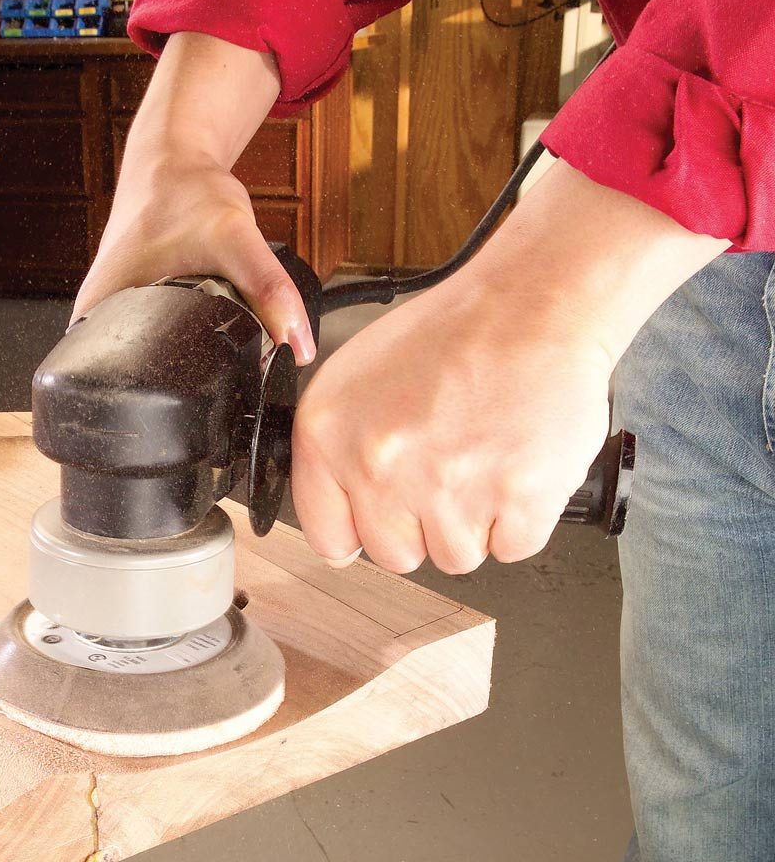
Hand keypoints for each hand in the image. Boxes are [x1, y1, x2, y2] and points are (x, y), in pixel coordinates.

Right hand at [73, 32, 315, 363]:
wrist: (173, 160)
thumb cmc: (185, 193)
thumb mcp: (232, 238)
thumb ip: (270, 289)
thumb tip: (299, 345)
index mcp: (95, 318)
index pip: (122, 384)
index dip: (169, 396)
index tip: (208, 389)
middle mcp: (93, 322)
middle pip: (139, 377)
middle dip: (185, 382)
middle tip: (220, 361)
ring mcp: (109, 315)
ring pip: (149, 360)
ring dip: (183, 364)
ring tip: (212, 350)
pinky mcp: (130, 308)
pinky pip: (157, 340)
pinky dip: (183, 342)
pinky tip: (203, 336)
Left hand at [292, 158, 727, 573]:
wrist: (532, 304)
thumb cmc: (453, 331)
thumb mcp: (356, 377)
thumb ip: (339, 448)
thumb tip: (342, 510)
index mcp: (328, 438)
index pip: (328, 536)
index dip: (360, 530)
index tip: (379, 522)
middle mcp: (380, 470)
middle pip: (395, 556)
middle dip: (421, 526)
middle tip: (445, 474)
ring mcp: (449, 491)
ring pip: (456, 557)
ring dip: (474, 522)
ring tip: (483, 459)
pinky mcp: (516, 501)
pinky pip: (512, 547)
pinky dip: (522, 518)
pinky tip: (515, 467)